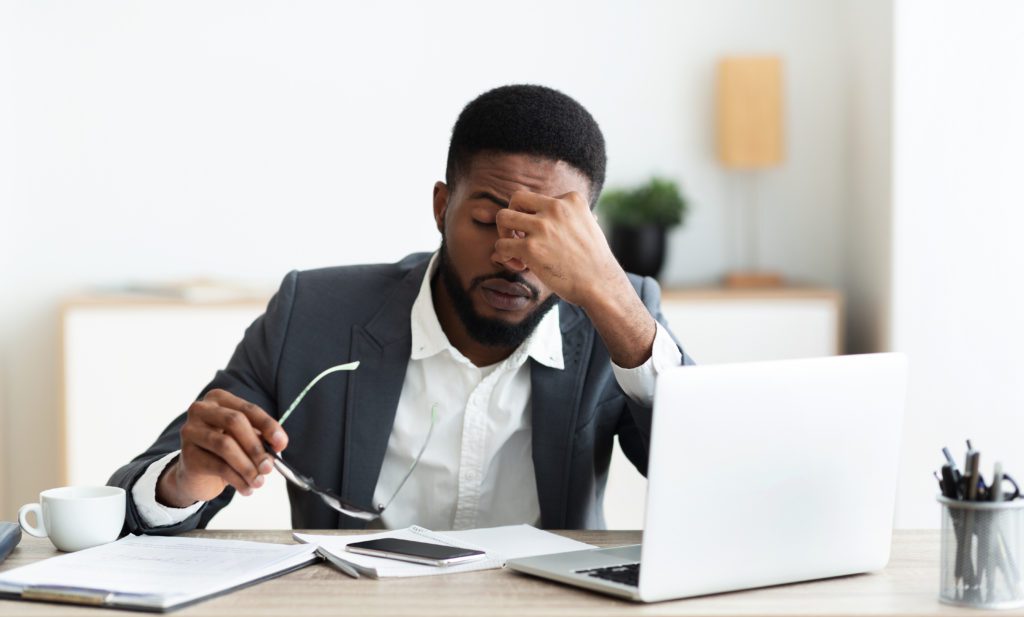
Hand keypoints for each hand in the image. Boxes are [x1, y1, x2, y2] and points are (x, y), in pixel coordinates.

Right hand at [157, 389, 287, 507]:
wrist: (197, 475)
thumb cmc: (226, 452)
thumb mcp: (245, 441)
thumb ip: (261, 439)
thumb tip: (277, 446)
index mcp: (218, 399)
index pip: (248, 409)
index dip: (268, 426)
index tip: (281, 444)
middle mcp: (200, 410)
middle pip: (235, 422)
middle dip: (256, 446)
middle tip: (268, 467)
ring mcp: (190, 431)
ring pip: (225, 445)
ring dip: (247, 466)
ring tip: (259, 482)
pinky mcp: (187, 455)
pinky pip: (218, 466)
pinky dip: (237, 479)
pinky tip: (246, 489)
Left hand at [493, 189, 656, 367]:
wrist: (600, 285)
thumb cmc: (594, 261)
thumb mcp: (588, 226)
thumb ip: (569, 217)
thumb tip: (548, 219)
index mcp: (571, 199)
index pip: (538, 198)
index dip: (534, 217)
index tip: (542, 237)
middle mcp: (556, 207)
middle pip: (516, 198)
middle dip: (513, 216)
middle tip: (519, 236)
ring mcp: (542, 226)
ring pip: (502, 217)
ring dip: (504, 234)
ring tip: (515, 250)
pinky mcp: (531, 248)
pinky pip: (501, 245)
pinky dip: (504, 256)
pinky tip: (519, 266)